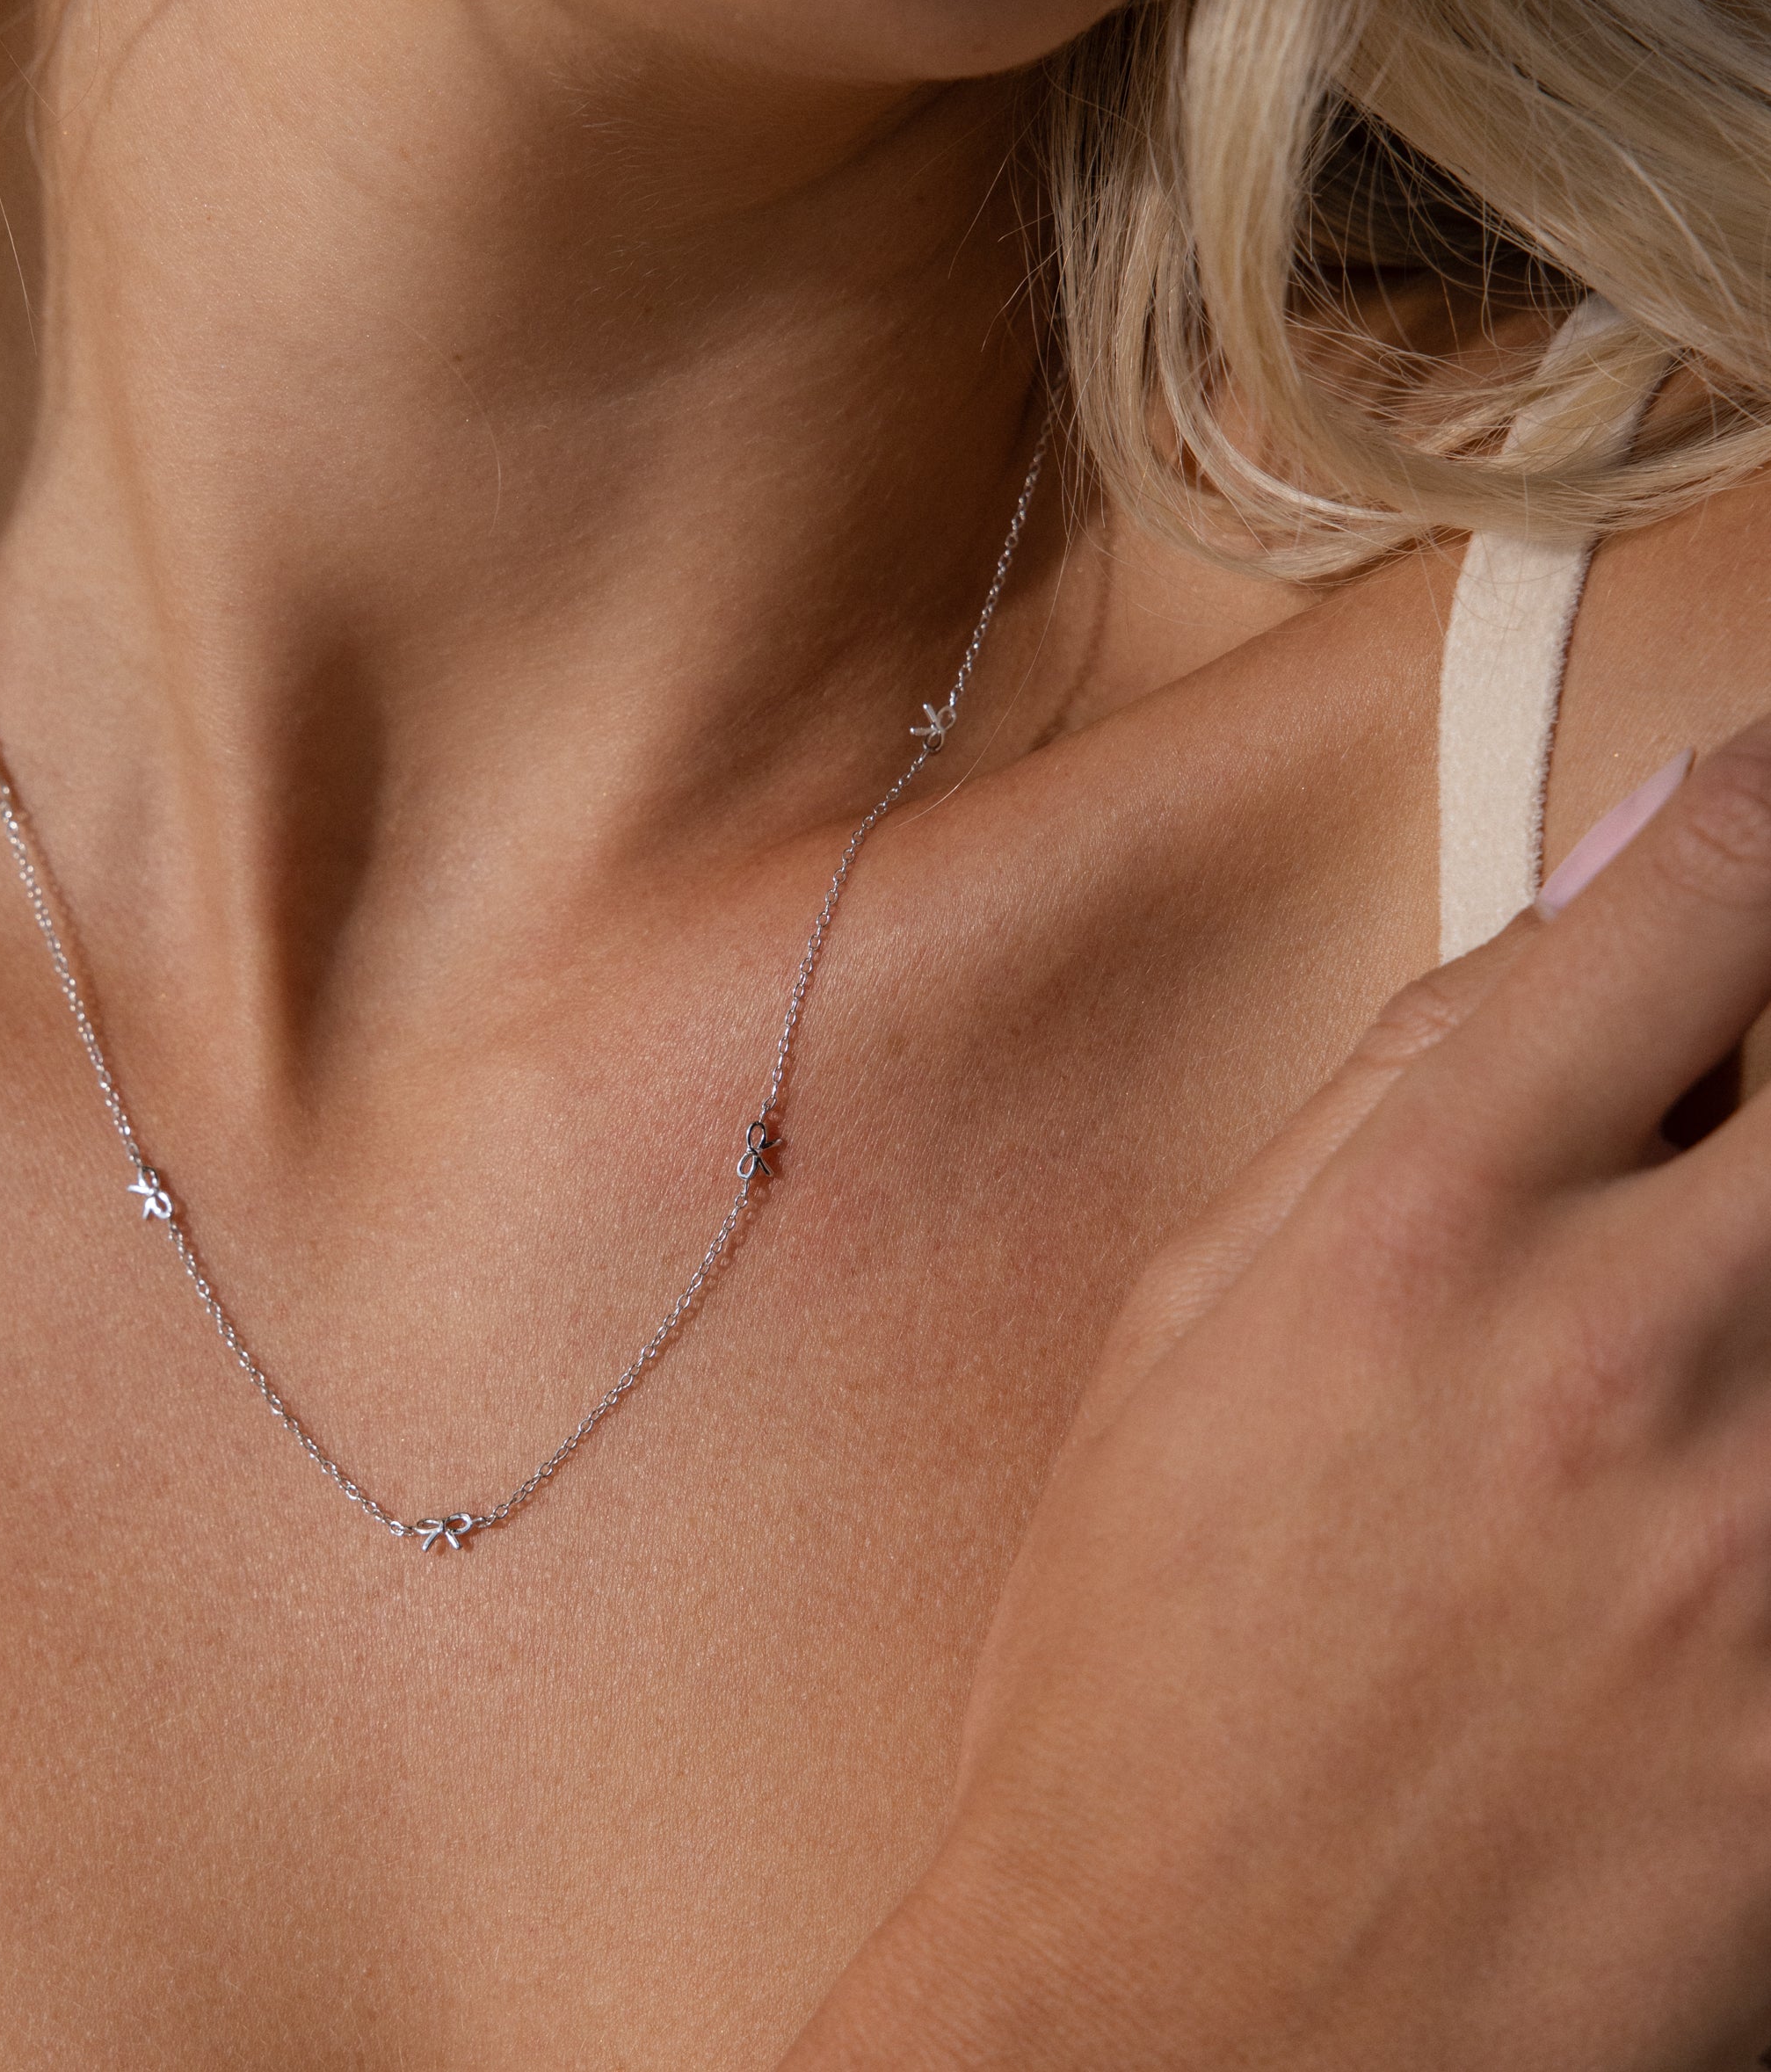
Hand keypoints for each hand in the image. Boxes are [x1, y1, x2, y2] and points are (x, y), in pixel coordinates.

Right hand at [795, 727, 1770, 2071]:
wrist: (1200, 2012)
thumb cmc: (1146, 1658)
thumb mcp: (1189, 1326)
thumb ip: (1392, 1097)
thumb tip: (1577, 913)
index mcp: (1418, 1223)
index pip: (1699, 895)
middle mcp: (1622, 1347)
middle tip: (1749, 1084)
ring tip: (1703, 1297)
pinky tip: (1725, 1442)